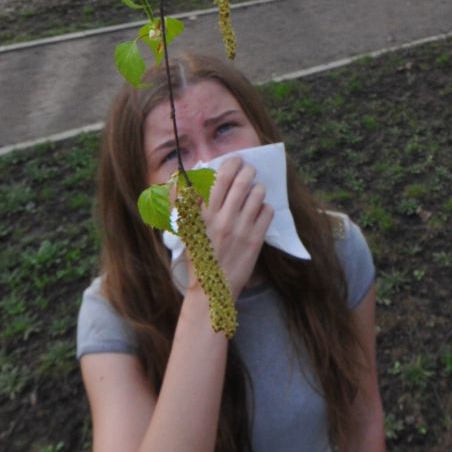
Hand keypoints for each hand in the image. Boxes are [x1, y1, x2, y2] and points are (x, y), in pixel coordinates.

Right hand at [196, 156, 272, 299]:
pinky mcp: (255, 239)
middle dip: (248, 170)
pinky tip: (259, 211)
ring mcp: (240, 228)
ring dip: (257, 188)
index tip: (234, 161)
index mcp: (201, 213)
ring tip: (254, 191)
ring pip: (257, 193)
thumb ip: (183, 203)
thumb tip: (185, 178)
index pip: (220, 177)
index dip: (231, 163)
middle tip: (248, 171)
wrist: (212, 289)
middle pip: (242, 180)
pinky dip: (265, 207)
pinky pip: (267, 211)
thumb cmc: (197, 256)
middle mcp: (221, 218)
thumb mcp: (184, 229)